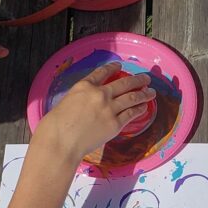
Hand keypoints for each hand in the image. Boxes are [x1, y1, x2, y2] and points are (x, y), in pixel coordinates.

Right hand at [34, 62, 155, 164]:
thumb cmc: (56, 125)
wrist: (61, 141)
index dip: (113, 68)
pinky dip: (139, 109)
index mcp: (84, 86)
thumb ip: (81, 98)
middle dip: (137, 80)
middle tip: (146, 79)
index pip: (103, 72)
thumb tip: (88, 102)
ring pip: (132, 97)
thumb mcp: (67, 101)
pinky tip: (144, 107)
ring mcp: (109, 109)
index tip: (120, 66)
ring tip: (151, 92)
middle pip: (124, 83)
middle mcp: (99, 94)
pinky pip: (131, 114)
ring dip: (144, 94)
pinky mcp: (115, 124)